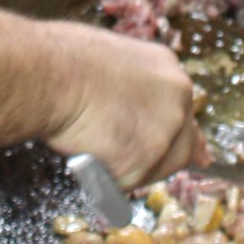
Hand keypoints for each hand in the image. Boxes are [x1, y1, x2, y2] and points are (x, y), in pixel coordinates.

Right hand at [38, 23, 202, 191]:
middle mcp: (177, 97)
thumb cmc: (60, 60)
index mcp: (166, 68)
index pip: (185, 111)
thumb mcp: (109, 62)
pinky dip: (105, 178)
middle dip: (156, 158)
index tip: (195, 155)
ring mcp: (165, 130)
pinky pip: (126, 182)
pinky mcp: (145, 159)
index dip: (179, 135)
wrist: (48, 73)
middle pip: (182, 145)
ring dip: (128, 168)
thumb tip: (125, 107)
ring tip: (93, 144)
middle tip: (122, 156)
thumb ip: (129, 86)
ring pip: (157, 169)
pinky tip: (88, 154)